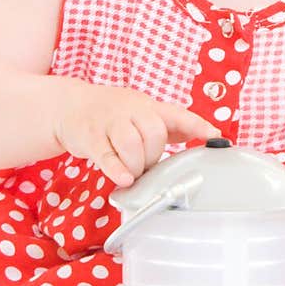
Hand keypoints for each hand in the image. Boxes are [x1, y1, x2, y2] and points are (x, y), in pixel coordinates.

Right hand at [52, 80, 219, 186]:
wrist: (68, 105)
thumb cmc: (110, 113)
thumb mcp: (139, 112)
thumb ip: (167, 125)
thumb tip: (205, 134)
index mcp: (147, 106)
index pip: (177, 114)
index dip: (197, 124)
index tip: (216, 135)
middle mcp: (130, 110)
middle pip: (154, 132)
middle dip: (154, 155)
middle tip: (146, 164)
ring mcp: (108, 122)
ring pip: (132, 144)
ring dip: (136, 165)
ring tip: (132, 171)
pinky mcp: (90, 137)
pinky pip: (106, 155)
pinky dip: (117, 169)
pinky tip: (125, 179)